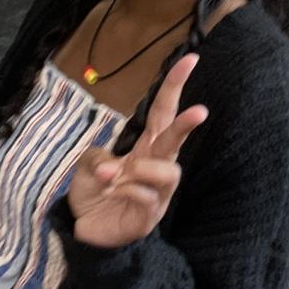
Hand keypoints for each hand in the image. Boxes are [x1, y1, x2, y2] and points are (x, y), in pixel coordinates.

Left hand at [69, 54, 207, 249]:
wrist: (88, 230)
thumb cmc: (96, 191)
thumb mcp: (88, 164)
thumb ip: (97, 155)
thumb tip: (111, 166)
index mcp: (145, 145)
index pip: (163, 110)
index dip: (175, 84)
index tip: (191, 58)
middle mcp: (157, 165)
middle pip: (175, 140)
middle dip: (187, 124)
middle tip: (200, 111)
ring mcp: (158, 192)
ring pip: (170, 171)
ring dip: (141, 169)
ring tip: (114, 176)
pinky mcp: (150, 216)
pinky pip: (147, 197)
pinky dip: (127, 190)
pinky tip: (113, 192)